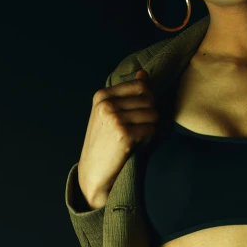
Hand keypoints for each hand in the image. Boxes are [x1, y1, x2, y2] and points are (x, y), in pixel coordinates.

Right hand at [77, 69, 158, 207]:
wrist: (93, 172)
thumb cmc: (103, 143)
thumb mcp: (108, 113)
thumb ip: (126, 94)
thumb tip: (144, 73)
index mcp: (102, 95)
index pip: (140, 85)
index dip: (146, 99)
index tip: (139, 113)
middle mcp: (107, 104)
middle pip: (148, 99)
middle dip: (149, 113)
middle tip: (139, 127)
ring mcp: (115, 119)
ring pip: (152, 113)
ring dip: (150, 126)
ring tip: (137, 136)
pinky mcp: (124, 135)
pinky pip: (151, 129)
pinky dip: (149, 137)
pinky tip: (137, 144)